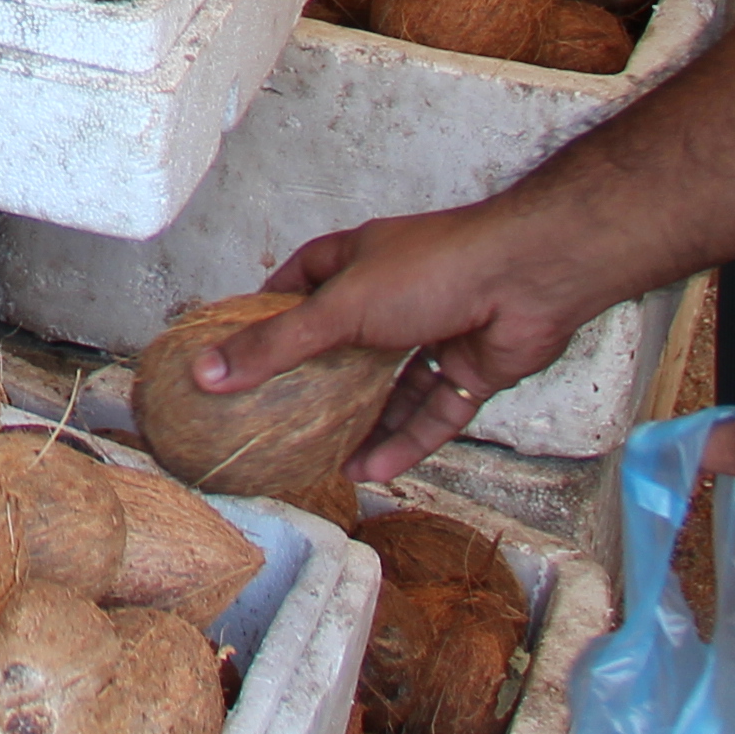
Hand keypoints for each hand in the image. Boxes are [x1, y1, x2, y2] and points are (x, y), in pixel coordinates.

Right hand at [210, 199, 628, 483]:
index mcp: (354, 261)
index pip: (299, 283)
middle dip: (318, 382)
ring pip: (389, 388)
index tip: (239, 350)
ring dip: (364, 424)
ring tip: (327, 461)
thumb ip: (276, 345)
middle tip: (281, 421)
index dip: (269, 313)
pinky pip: (431, 413)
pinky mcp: (467, 369)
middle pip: (344, 345)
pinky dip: (407, 441)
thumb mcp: (338, 307)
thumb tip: (208, 372)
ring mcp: (432, 333)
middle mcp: (391, 295)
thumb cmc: (432, 269)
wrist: (526, 279)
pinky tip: (376, 472)